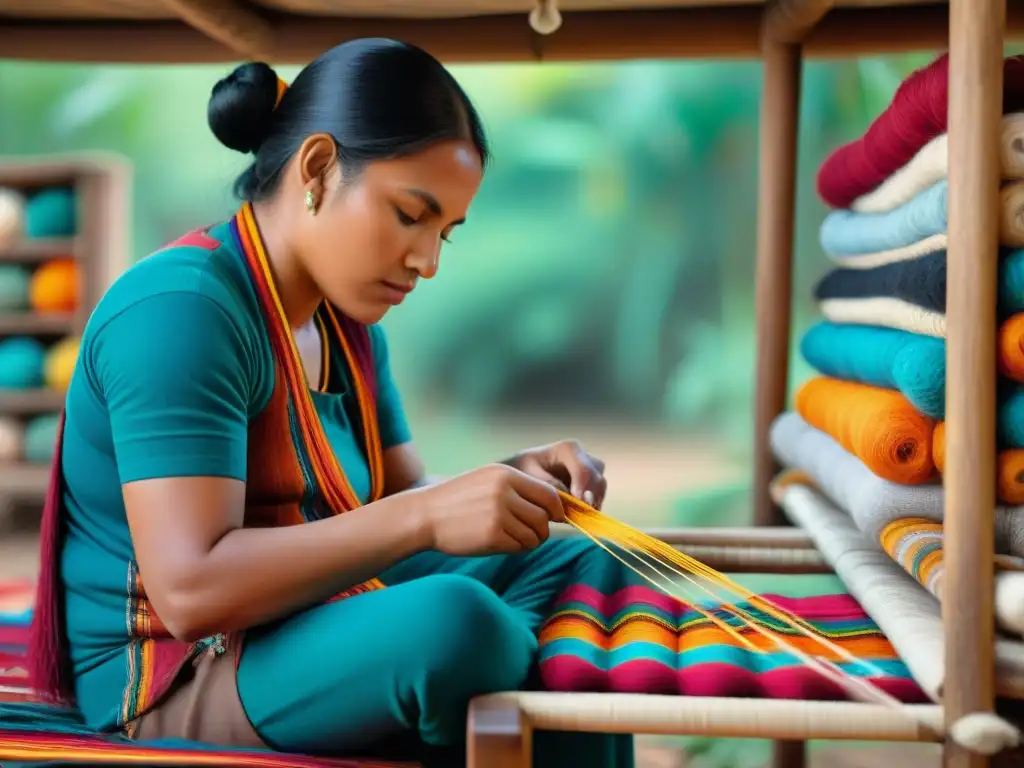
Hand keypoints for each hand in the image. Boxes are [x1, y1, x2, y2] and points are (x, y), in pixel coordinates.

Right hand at [418, 464, 565, 556]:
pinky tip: (502, 544)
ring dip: (529, 541)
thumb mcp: (487, 481)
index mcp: (505, 475)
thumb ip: (517, 489)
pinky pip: (520, 546)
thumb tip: (553, 506)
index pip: (548, 493)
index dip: (556, 509)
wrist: (425, 515)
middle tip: (532, 534)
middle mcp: (504, 492)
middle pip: (543, 516)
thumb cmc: (458, 501)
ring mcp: (498, 514)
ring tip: (513, 538)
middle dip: (542, 529)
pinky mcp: (492, 536)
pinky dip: (517, 549)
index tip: (555, 518)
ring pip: (534, 534)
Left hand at [505, 439, 606, 508]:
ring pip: (600, 486)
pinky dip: (590, 505)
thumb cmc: (522, 470)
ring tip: (577, 515)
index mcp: (568, 449)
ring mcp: (589, 468)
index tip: (578, 503)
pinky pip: (598, 494)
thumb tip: (572, 498)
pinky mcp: (589, 481)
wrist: (521, 471)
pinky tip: (577, 513)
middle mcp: (583, 455)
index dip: (582, 488)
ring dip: (592, 502)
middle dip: (590, 497)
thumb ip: (550, 485)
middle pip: (596, 478)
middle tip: (580, 513)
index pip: (583, 470)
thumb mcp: (530, 476)